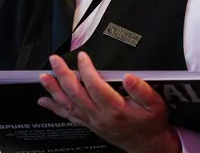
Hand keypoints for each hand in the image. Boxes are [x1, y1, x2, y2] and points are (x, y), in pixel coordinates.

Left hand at [38, 53, 180, 152]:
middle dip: (63, 75)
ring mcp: (92, 121)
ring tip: (43, 77)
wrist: (148, 144)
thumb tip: (128, 77)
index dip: (87, 70)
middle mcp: (100, 116)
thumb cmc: (151, 122)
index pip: (95, 86)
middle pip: (76, 94)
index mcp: (115, 109)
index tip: (83, 56)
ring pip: (69, 105)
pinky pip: (69, 116)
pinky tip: (44, 100)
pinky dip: (55, 108)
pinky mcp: (89, 124)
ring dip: (54, 90)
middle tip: (55, 60)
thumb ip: (142, 90)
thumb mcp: (155, 105)